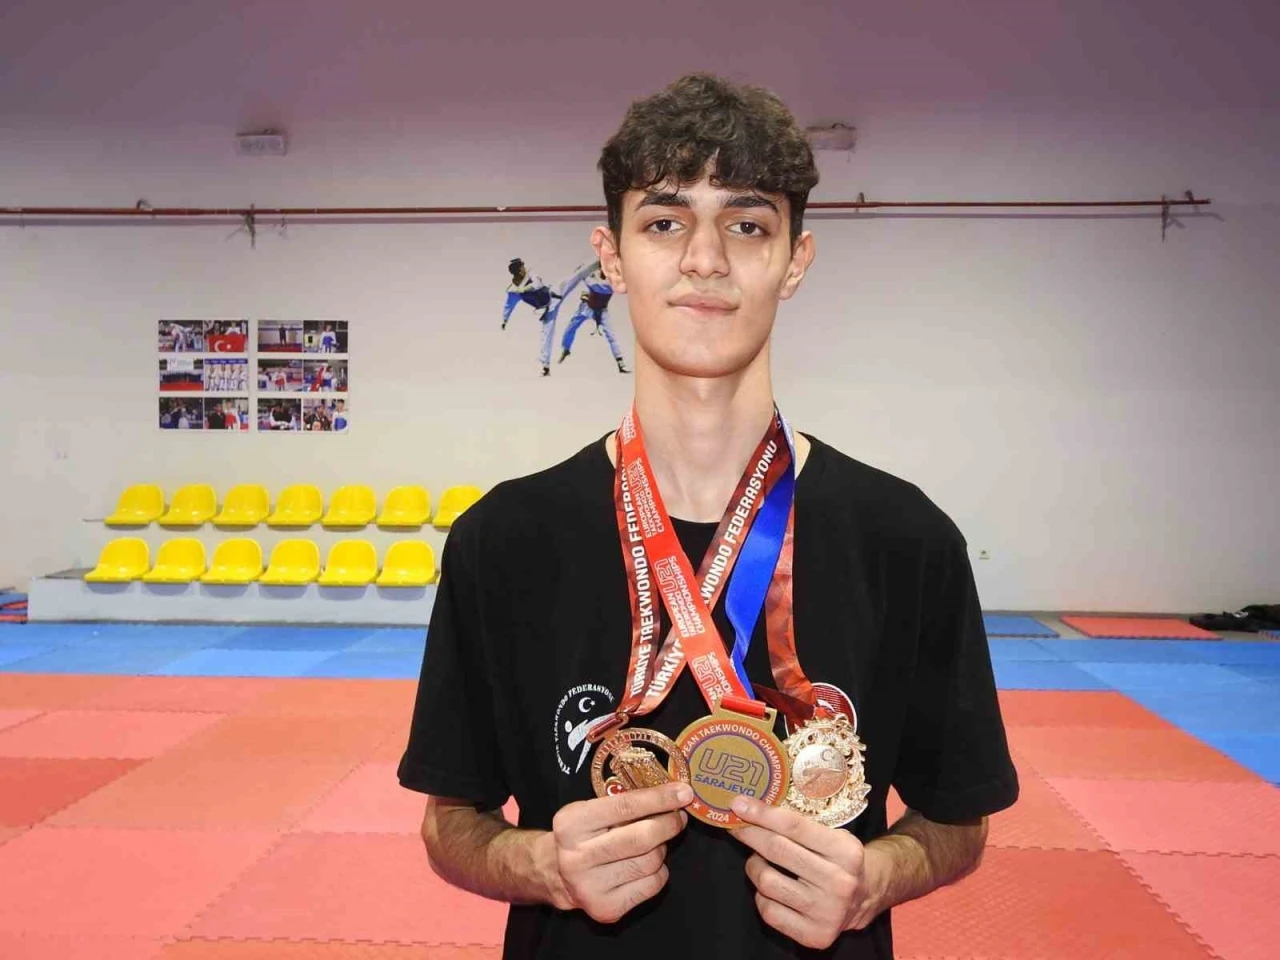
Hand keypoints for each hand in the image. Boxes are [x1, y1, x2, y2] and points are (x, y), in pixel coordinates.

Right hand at [546, 781, 691, 922]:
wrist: (554, 874)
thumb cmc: (581, 835)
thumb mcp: (590, 810)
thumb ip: (624, 802)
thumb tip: (671, 795)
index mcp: (571, 824)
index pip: (626, 806)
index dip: (660, 798)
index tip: (683, 792)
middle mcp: (577, 857)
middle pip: (642, 837)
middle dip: (669, 824)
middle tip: (678, 817)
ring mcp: (590, 887)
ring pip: (651, 862)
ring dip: (662, 849)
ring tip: (654, 843)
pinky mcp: (605, 909)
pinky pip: (652, 885)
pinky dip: (658, 872)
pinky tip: (645, 866)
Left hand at [731, 796, 879, 948]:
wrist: (866, 897)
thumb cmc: (840, 859)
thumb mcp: (832, 835)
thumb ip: (799, 825)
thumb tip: (752, 809)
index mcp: (846, 852)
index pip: (794, 826)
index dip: (762, 814)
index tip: (739, 804)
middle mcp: (839, 883)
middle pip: (777, 850)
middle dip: (750, 834)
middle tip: (736, 826)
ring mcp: (827, 912)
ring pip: (767, 882)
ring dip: (755, 867)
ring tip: (760, 862)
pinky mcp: (815, 935)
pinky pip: (768, 911)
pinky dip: (762, 896)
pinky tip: (772, 889)